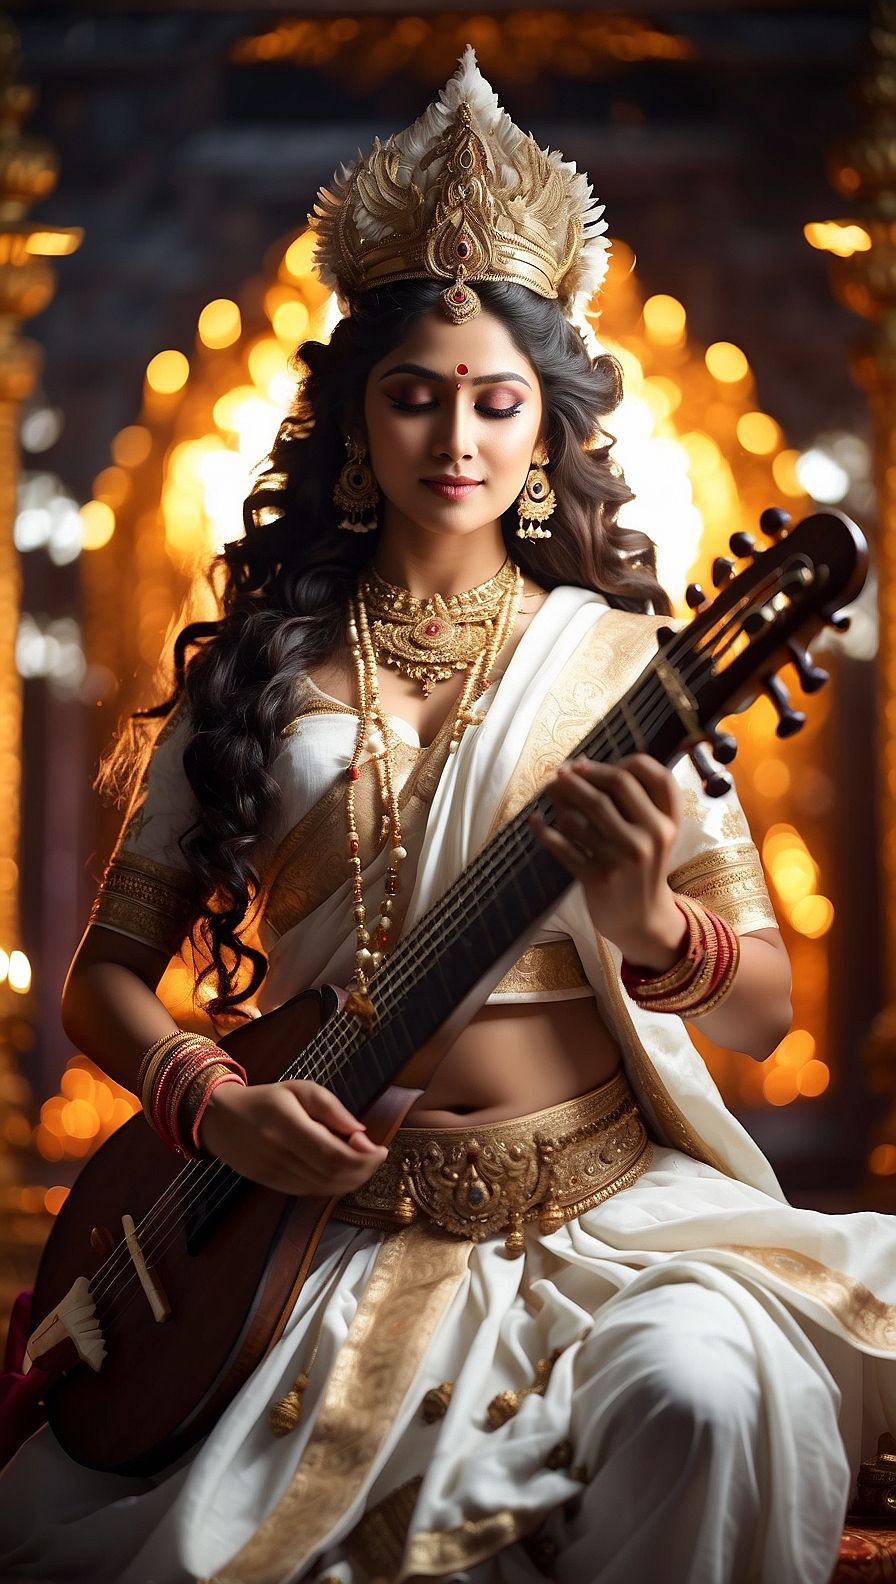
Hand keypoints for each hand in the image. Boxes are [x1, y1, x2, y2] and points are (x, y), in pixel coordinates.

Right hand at [197, 1078, 388, 1195]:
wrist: (221, 1119)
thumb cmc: (266, 1100)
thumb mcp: (299, 1089)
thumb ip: (331, 1108)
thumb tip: (361, 1131)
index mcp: (286, 1123)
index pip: (333, 1153)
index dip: (364, 1157)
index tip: (381, 1148)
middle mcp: (277, 1152)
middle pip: (331, 1174)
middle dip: (363, 1170)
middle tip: (376, 1156)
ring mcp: (272, 1172)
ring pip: (323, 1188)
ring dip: (351, 1180)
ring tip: (363, 1163)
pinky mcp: (270, 1184)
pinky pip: (309, 1191)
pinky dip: (332, 1185)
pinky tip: (341, 1171)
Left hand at [530, 754, 685, 967]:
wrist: (641, 918)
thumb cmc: (641, 865)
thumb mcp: (652, 833)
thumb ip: (631, 800)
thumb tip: (578, 765)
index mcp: (667, 821)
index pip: (652, 774)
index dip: (620, 761)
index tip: (590, 764)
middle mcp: (651, 836)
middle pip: (614, 785)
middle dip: (581, 774)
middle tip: (560, 771)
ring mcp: (624, 858)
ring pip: (583, 813)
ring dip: (558, 798)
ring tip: (548, 792)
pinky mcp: (599, 877)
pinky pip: (562, 845)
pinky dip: (543, 830)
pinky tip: (534, 820)